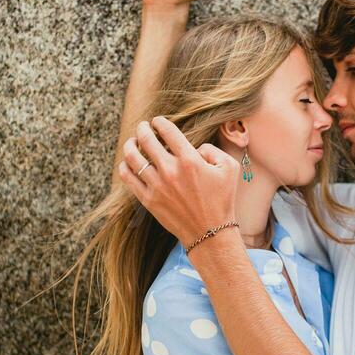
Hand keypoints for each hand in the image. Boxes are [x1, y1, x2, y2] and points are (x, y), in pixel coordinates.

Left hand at [117, 116, 238, 249]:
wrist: (210, 233)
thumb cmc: (222, 200)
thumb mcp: (229, 168)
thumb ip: (212, 150)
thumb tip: (195, 148)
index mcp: (189, 160)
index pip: (167, 131)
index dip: (159, 122)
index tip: (157, 121)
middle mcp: (170, 170)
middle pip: (146, 139)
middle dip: (142, 128)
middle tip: (143, 127)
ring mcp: (157, 185)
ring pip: (133, 157)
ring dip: (130, 144)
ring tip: (132, 142)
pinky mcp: (148, 200)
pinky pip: (128, 178)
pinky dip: (125, 166)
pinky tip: (128, 163)